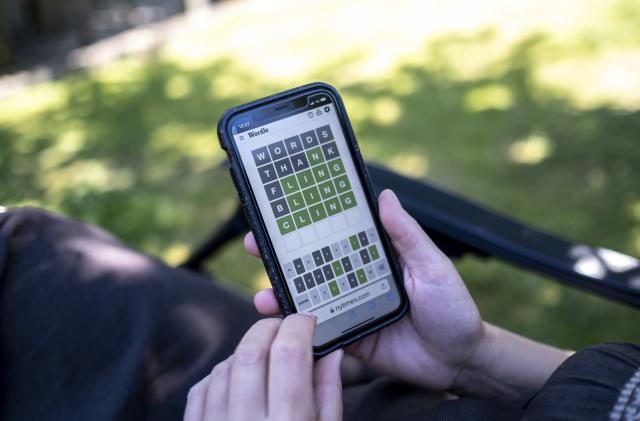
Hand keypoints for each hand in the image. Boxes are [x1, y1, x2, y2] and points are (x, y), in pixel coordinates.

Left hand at [184, 314, 343, 420]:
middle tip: (283, 330)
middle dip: (270, 329)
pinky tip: (240, 384)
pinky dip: (222, 376)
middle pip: (252, 351)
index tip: (306, 321)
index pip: (289, 353)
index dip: (298, 326)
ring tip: (265, 362)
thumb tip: (330, 352)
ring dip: (247, 352)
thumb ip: (328, 394)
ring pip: (225, 365)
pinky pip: (202, 388)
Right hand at [245, 189, 483, 390]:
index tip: (283, 212)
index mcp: (375, 258)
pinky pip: (318, 331)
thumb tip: (386, 196)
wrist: (459, 361)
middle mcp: (357, 280)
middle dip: (282, 255)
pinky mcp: (349, 338)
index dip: (311, 224)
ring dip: (283, 293)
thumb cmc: (453, 309)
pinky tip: (281, 324)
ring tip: (264, 292)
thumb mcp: (432, 267)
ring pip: (309, 297)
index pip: (337, 236)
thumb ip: (406, 235)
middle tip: (256, 244)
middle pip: (313, 264)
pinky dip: (298, 328)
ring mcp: (350, 309)